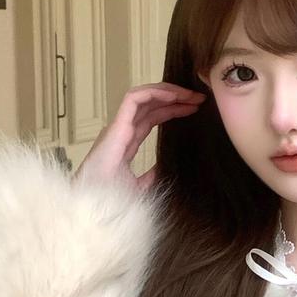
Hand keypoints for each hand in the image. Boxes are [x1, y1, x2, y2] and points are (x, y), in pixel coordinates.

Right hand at [76, 81, 202, 192]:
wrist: (97, 204)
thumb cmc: (109, 197)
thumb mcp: (139, 186)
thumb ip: (150, 175)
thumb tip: (163, 168)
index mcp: (127, 141)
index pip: (152, 118)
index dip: (172, 110)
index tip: (194, 109)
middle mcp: (123, 129)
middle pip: (151, 105)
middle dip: (175, 98)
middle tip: (199, 98)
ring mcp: (119, 126)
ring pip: (144, 97)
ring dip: (167, 92)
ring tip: (190, 94)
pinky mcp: (117, 125)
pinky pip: (134, 99)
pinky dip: (153, 93)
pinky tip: (173, 96)